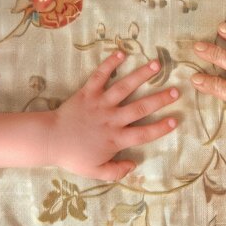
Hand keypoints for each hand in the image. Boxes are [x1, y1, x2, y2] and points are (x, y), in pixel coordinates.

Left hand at [47, 51, 178, 179]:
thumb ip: (116, 171)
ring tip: (156, 65)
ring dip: (141, 75)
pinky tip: (121, 53)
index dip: (161, 128)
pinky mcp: (87, 93)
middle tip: (176, 91)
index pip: (144, 134)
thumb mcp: (95, 172)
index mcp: (116, 139)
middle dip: (160, 99)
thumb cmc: (73, 156)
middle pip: (140, 108)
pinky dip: (109, 64)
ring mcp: (100, 104)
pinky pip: (99, 76)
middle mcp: (112, 119)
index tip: (176, 120)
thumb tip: (134, 165)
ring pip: (124, 88)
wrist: (49, 140)